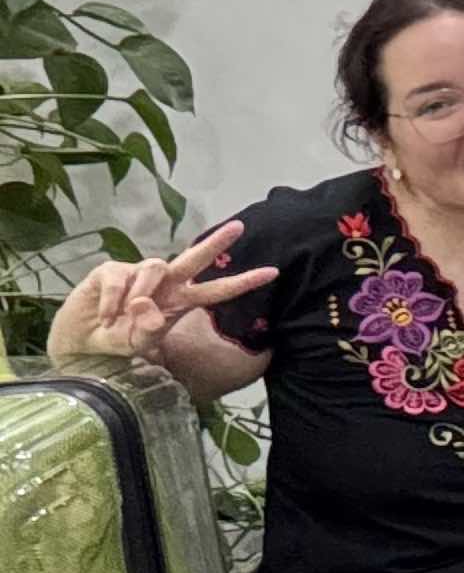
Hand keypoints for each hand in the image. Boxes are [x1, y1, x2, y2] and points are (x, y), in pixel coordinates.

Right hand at [47, 220, 276, 363]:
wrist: (80, 343)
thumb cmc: (117, 342)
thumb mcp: (138, 345)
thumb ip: (148, 332)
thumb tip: (147, 308)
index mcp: (179, 301)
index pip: (216, 291)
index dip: (243, 282)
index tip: (273, 272)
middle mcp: (164, 284)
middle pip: (193, 259)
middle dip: (216, 243)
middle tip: (239, 227)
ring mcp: (138, 274)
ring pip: (154, 269)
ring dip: (142, 293)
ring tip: (121, 317)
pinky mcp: (112, 270)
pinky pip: (120, 279)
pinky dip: (112, 301)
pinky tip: (105, 314)